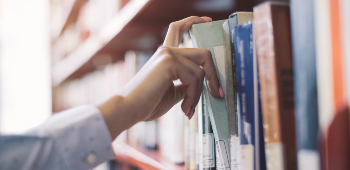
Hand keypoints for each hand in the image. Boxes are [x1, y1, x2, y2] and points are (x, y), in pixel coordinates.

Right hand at [97, 16, 222, 138]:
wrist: (129, 109)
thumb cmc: (148, 103)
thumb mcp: (174, 92)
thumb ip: (187, 83)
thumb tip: (205, 85)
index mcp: (165, 54)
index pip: (179, 28)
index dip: (195, 21)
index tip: (208, 21)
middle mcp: (167, 50)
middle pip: (203, 54)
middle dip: (214, 75)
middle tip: (217, 93)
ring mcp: (168, 54)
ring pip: (201, 71)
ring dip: (199, 94)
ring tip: (188, 108)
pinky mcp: (169, 62)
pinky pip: (195, 78)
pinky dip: (194, 96)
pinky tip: (184, 108)